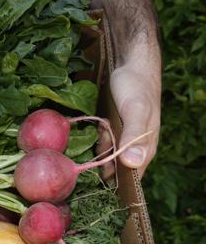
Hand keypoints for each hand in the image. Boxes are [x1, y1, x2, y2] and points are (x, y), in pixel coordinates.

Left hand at [107, 46, 160, 177]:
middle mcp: (135, 148)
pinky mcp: (114, 130)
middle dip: (103, 158)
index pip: (129, 179)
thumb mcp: (136, 110)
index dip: (113, 177)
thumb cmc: (137, 87)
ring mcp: (124, 139)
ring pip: (106, 155)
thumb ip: (135, 136)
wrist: (132, 64)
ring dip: (99, 145)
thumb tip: (131, 163)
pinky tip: (99, 124)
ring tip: (104, 125)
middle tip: (104, 134)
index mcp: (146, 149)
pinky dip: (97, 136)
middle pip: (114, 168)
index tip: (103, 163)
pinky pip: (102, 142)